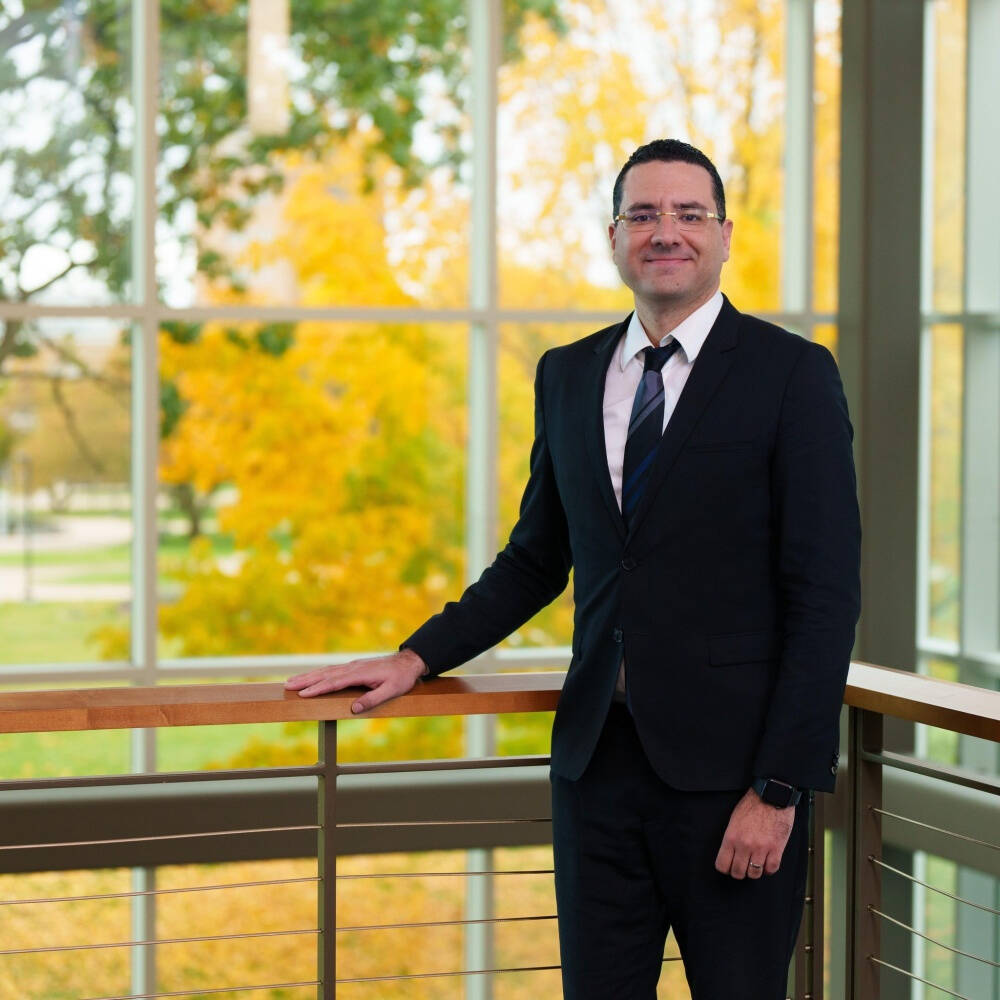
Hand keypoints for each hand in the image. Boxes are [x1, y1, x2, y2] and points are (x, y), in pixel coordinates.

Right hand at [284, 649, 427, 713]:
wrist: (408, 662)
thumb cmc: (401, 678)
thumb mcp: (392, 691)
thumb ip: (373, 699)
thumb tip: (354, 709)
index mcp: (360, 674)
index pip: (334, 682)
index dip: (318, 688)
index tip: (303, 694)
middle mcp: (353, 668)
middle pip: (325, 674)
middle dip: (306, 680)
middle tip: (287, 686)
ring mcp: (352, 666)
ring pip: (326, 671)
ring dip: (308, 676)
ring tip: (291, 681)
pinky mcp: (353, 667)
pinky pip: (332, 670)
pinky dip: (318, 674)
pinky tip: (311, 677)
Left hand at [714, 787, 794, 880]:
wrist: (771, 795)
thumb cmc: (752, 804)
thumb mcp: (734, 820)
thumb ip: (732, 838)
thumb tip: (730, 854)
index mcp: (731, 837)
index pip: (722, 865)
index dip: (725, 868)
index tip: (729, 866)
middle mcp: (745, 845)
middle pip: (738, 872)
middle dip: (739, 872)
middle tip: (743, 866)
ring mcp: (761, 848)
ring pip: (754, 874)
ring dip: (754, 871)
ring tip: (755, 863)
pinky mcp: (776, 849)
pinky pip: (771, 869)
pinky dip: (769, 868)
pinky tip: (767, 861)